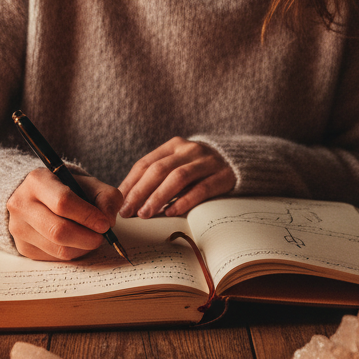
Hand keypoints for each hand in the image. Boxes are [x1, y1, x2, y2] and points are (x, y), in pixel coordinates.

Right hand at [7, 168, 122, 260]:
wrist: (38, 198)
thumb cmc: (68, 190)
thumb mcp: (89, 184)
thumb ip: (106, 197)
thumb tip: (108, 221)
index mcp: (37, 181)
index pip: (63, 202)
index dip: (88, 216)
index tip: (105, 224)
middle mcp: (21, 204)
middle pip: (58, 231)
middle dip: (87, 238)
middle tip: (101, 237)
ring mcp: (18, 228)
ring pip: (58, 249)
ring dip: (82, 248)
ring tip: (91, 238)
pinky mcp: (22, 247)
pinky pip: (54, 258)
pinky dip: (72, 253)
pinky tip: (77, 242)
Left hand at [118, 137, 234, 219]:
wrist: (238, 161)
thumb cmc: (199, 169)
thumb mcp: (178, 164)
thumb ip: (157, 177)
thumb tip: (128, 200)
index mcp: (173, 145)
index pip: (145, 163)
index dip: (130, 183)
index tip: (119, 202)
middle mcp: (189, 149)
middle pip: (159, 170)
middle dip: (140, 192)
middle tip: (128, 212)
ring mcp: (207, 161)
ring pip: (178, 177)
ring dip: (158, 197)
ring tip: (146, 213)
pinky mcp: (223, 176)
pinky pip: (201, 189)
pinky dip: (184, 201)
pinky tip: (171, 212)